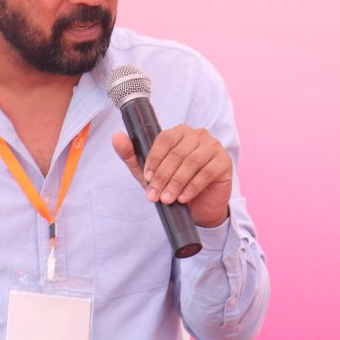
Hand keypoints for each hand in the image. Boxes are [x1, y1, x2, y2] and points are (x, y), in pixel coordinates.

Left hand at [111, 125, 231, 227]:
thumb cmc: (174, 185)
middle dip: (163, 176)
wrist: (200, 206)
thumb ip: (132, 155)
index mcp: (179, 132)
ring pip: (191, 162)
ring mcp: (213, 146)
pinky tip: (183, 198)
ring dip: (176, 183)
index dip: (154, 159)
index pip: (164, 139)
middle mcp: (197, 135)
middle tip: (154, 195)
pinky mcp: (224, 161)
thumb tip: (116, 137)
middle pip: (177, 153)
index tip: (146, 177)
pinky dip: (192, 186)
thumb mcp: (150, 172)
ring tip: (167, 199)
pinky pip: (206, 172)